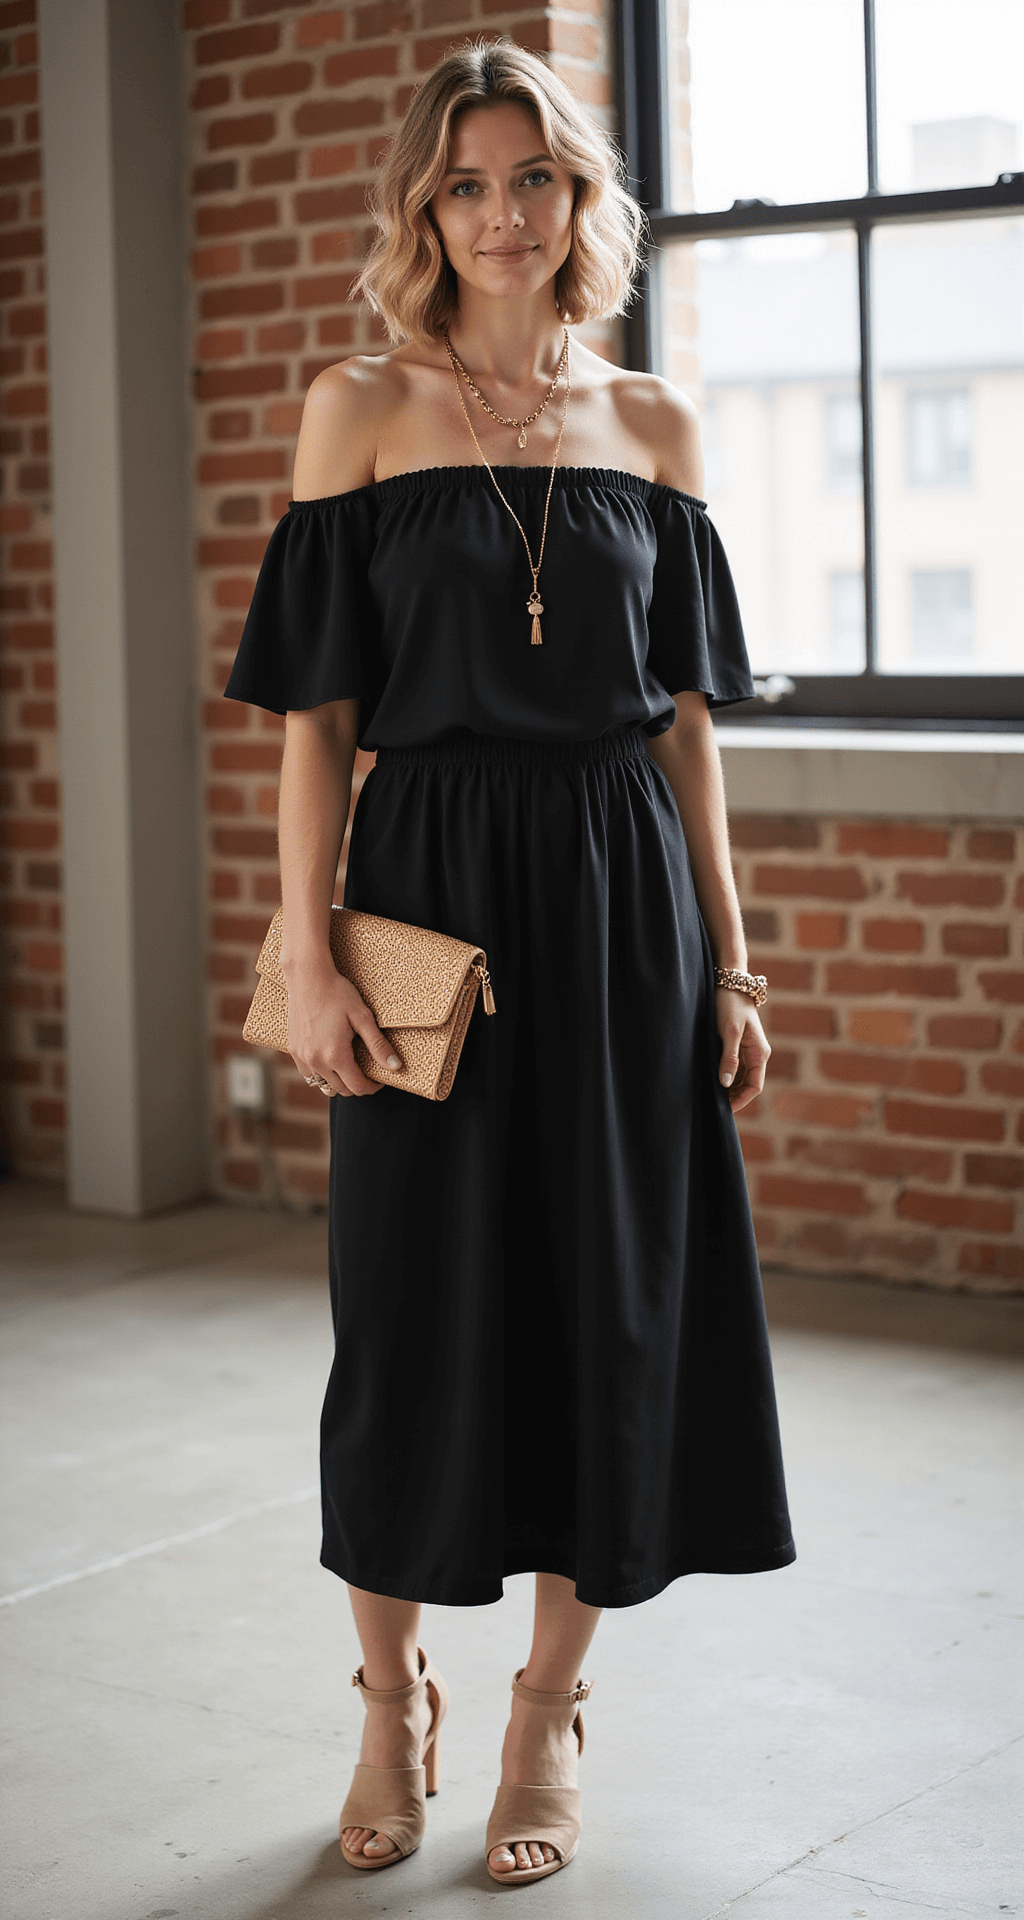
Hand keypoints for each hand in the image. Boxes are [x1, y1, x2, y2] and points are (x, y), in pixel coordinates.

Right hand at [283, 955, 403, 1097]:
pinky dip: (321, 1073)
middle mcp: (316, 1061)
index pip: (357, 1087)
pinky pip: (308, 1073)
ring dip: (338, 1081)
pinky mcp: (293, 1050)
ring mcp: (302, 1057)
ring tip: (349, 1067)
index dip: (372, 1087)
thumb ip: (378, 1045)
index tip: (380, 1080)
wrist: (308, 977)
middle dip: (357, 1085)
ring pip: (323, 1084)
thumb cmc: (338, 993)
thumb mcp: (363, 1017)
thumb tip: (395, 1066)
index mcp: (335, 1055)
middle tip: (367, 1072)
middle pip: (341, 1089)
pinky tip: (330, 1060)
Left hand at [715, 987, 769, 1113]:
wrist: (730, 982)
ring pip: (742, 1077)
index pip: (754, 1086)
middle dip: (734, 1097)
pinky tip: (713, 1080)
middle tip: (714, 1106)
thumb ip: (729, 1058)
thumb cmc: (730, 1004)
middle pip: (748, 1084)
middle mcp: (757, 1053)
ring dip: (730, 1088)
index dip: (741, 1101)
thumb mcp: (729, 1032)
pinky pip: (736, 1067)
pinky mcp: (739, 1044)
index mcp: (759, 1053)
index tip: (724, 1110)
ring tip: (712, 1096)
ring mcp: (749, 1049)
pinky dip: (727, 1076)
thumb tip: (727, 1083)